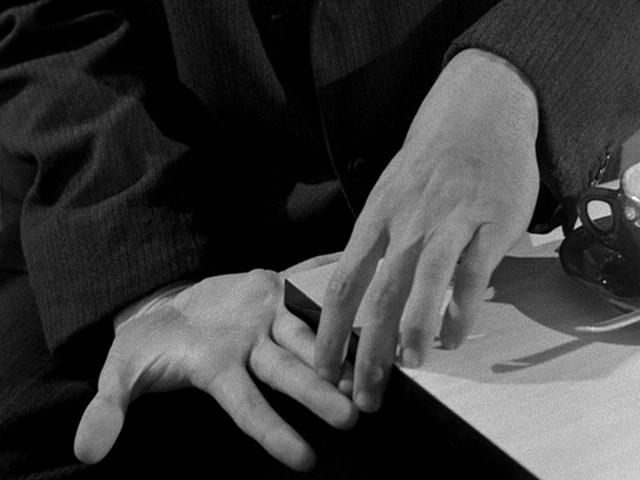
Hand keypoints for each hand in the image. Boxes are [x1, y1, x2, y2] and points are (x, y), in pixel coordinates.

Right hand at [74, 254, 356, 471]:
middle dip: (318, 394)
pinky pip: (300, 289)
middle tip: (353, 417)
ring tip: (363, 372)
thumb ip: (110, 410)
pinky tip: (353, 292)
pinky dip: (324, 291)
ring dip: (332, 352)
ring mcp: (265, 318)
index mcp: (219, 371)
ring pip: (303, 335)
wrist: (168, 306)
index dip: (274, 432)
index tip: (306, 461)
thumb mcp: (123, 375)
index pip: (250, 408)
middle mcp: (251, 348)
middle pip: (288, 372)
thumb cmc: (150, 348)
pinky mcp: (271, 289)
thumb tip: (86, 454)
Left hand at [315, 49, 539, 411]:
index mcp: (375, 219)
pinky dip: (462, 309)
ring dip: (415, 328)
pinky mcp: (490, 222)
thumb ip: (375, 246)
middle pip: (379, 293)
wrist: (477, 115)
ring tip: (410, 366)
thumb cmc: (427, 166)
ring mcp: (449, 220)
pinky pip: (473, 272)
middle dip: (369, 350)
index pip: (343, 283)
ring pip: (426, 281)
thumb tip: (358, 300)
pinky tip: (453, 337)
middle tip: (364, 394)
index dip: (330, 332)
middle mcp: (406, 222)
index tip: (324, 370)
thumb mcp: (388, 197)